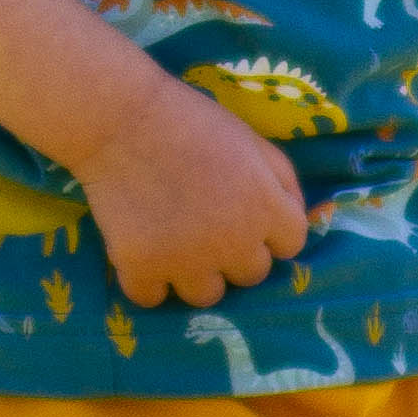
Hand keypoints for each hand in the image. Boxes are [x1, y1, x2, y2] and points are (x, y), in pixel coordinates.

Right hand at [71, 71, 309, 308]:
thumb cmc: (191, 121)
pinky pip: (152, 298)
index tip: (244, 215)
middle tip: (205, 224)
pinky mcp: (142, 268)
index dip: (268, 231)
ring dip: (194, 275)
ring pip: (206, 296)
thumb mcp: (253, 141)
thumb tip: (296, 217)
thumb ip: (283, 182)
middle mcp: (233, 243)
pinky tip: (140, 251)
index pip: (290, 246)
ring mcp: (187, 261)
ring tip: (173, 242)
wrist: (121, 118)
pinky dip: (145, 280)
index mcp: (266, 209)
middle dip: (233, 253)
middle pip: (251, 275)